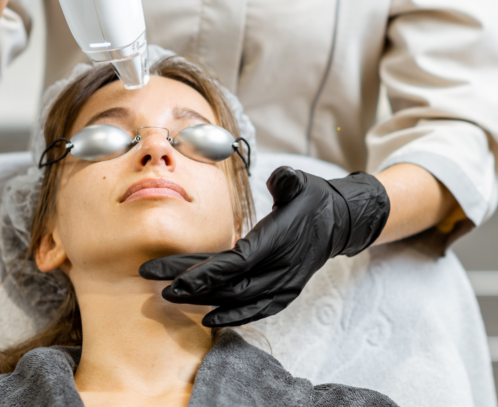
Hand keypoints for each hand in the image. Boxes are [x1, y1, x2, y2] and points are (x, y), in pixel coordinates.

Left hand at [139, 167, 389, 326]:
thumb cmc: (313, 198)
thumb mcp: (302, 181)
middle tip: (158, 286)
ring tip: (170, 297)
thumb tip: (277, 179)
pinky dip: (232, 316)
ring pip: (239, 299)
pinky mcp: (285, 292)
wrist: (340, 222)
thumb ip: (287, 180)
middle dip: (192, 286)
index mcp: (279, 240)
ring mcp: (285, 284)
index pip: (237, 262)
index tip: (175, 278)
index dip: (205, 272)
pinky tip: (207, 319)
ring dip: (204, 300)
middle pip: (230, 283)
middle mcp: (281, 268)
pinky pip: (256, 310)